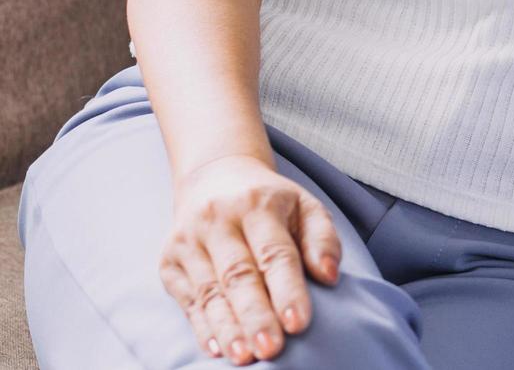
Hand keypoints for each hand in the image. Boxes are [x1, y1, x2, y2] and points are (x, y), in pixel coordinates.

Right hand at [160, 154, 341, 364]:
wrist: (214, 177)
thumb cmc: (270, 201)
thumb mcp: (305, 206)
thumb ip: (322, 239)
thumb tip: (329, 276)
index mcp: (257, 205)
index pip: (274, 253)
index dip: (287, 289)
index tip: (298, 324)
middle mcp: (217, 221)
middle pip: (238, 275)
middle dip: (255, 315)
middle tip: (271, 349)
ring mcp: (188, 242)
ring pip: (209, 291)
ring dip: (227, 327)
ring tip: (244, 356)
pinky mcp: (169, 261)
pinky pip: (186, 299)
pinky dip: (202, 326)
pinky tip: (217, 348)